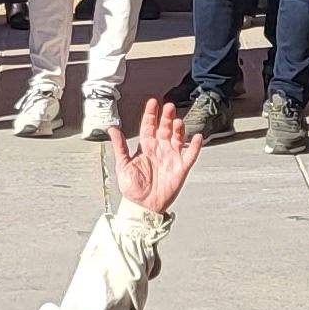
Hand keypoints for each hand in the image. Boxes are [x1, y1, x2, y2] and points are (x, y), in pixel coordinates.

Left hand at [104, 98, 203, 216]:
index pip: (149, 126)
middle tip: (168, 106)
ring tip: (177, 121)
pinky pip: (190, 155)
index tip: (153, 102)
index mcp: (145, 147)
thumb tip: (112, 129)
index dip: (151, 114)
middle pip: (164, 129)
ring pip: (177, 138)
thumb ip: (119, 146)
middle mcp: (159, 150)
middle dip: (166, 117)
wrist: (142, 206)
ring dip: (178, 129)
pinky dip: (195, 147)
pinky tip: (196, 137)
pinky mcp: (180, 168)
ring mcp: (171, 158)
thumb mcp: (122, 165)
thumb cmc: (133, 188)